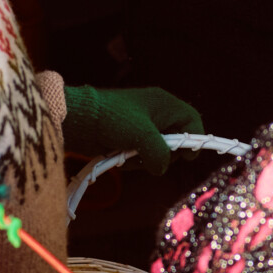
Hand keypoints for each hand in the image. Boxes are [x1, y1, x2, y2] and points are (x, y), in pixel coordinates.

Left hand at [61, 85, 204, 173]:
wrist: (77, 119)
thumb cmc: (113, 119)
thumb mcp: (143, 136)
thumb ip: (160, 154)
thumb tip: (161, 168)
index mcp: (164, 104)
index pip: (192, 121)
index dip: (194, 140)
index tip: (186, 157)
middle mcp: (156, 114)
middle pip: (176, 139)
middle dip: (165, 154)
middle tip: (154, 159)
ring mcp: (141, 126)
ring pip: (157, 151)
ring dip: (146, 159)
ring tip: (128, 157)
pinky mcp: (127, 138)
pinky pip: (140, 155)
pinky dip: (133, 160)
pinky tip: (119, 158)